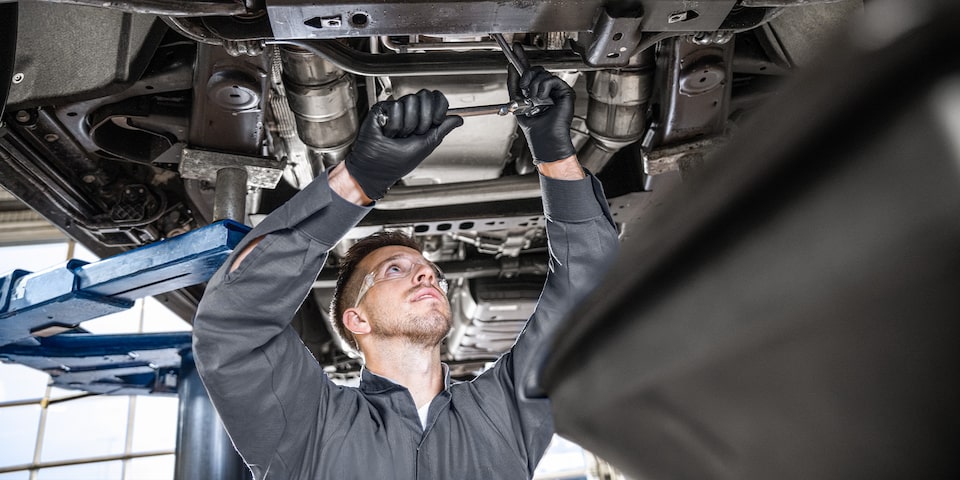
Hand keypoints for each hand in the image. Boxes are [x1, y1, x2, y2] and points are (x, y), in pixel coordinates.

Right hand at [346, 90, 462, 199]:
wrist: (376, 169)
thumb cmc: (397, 163)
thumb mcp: (427, 145)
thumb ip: (442, 129)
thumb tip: (459, 119)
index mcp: (423, 118)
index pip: (437, 98)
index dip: (439, 107)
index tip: (436, 121)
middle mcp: (410, 111)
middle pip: (425, 96)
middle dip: (423, 119)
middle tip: (414, 134)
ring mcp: (396, 109)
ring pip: (410, 101)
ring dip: (406, 125)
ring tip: (398, 136)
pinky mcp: (382, 109)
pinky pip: (395, 107)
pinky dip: (393, 125)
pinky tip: (387, 133)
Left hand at [507, 44, 575, 163]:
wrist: (544, 138)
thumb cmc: (534, 127)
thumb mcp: (517, 101)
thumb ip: (514, 83)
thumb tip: (511, 66)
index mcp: (536, 91)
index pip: (529, 70)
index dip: (522, 58)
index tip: (516, 47)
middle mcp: (546, 89)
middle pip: (535, 69)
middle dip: (526, 77)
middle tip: (525, 90)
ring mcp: (556, 89)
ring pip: (541, 73)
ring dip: (533, 87)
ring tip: (535, 100)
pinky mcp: (565, 91)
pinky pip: (550, 79)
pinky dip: (543, 89)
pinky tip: (543, 99)